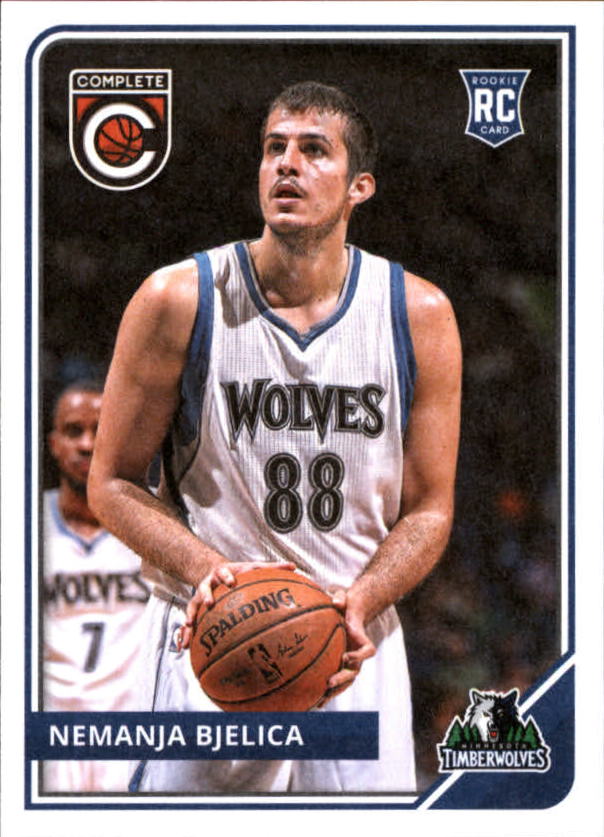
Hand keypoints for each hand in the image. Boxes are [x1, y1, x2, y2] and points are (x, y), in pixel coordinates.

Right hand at [177, 560, 295, 649]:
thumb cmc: (240, 572)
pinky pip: (189, 619)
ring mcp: (201, 594)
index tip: (231, 582)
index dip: (227, 576)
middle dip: (206, 594)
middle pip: (205, 587)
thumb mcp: (253, 567)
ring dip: (191, 614)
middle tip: (209, 602)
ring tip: (189, 625)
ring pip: (193, 604)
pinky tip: (185, 646)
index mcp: (224, 572)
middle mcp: (210, 582)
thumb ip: (272, 567)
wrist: (215, 571)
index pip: (225, 572)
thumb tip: (294, 566)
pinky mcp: (195, 606)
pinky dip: (187, 631)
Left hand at [317, 588, 375, 706]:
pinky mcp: (340, 665)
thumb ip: (341, 597)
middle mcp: (357, 653)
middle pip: (355, 671)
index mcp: (360, 639)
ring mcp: (349, 661)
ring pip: (346, 681)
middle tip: (329, 683)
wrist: (348, 612)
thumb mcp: (343, 596)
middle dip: (343, 679)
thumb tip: (336, 603)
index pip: (367, 650)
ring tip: (320, 701)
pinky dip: (327, 692)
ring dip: (335, 691)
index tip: (346, 656)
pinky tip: (313, 701)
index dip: (359, 655)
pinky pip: (336, 681)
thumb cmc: (344, 603)